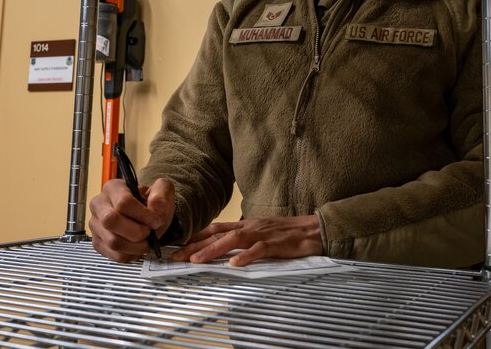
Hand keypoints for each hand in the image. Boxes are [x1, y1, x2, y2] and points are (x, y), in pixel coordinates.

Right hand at [89, 177, 174, 261]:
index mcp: (113, 188)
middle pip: (110, 221)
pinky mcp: (98, 242)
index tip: (156, 221)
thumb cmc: (152, 202)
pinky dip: (130, 255)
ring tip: (146, 242)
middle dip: (136, 232)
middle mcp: (100, 205)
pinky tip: (138, 248)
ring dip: (135, 246)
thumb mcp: (162, 190)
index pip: (123, 202)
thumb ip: (161, 195)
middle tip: (148, 233)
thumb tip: (156, 207)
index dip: (143, 215)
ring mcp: (96, 225)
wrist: (148, 216)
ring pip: (112, 241)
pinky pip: (113, 255)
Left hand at [170, 215, 322, 266]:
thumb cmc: (287, 233)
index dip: (195, 237)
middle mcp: (250, 227)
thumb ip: (244, 239)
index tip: (178, 246)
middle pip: (217, 234)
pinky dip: (245, 257)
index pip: (215, 229)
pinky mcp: (276, 243)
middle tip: (176, 257)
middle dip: (195, 245)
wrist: (313, 229)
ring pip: (233, 240)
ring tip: (196, 261)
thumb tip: (225, 249)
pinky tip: (234, 265)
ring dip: (212, 250)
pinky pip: (258, 250)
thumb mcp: (261, 233)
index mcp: (245, 225)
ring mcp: (262, 234)